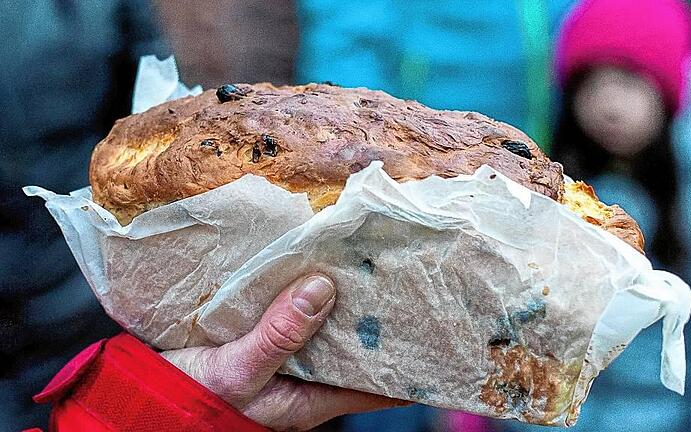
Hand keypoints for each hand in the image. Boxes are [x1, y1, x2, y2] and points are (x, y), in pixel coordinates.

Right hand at [162, 274, 405, 430]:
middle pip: (360, 351)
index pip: (380, 389)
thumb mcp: (235, 371)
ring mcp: (290, 360)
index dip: (412, 364)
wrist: (143, 397)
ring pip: (333, 330)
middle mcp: (309, 380)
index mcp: (312, 400)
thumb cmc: (188, 399)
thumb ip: (278, 335)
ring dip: (349, 303)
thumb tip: (323, 289)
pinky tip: (319, 268)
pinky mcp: (269, 340)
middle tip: (406, 278)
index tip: (436, 331)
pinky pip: (301, 317)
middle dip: (384, 320)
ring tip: (371, 264)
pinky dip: (313, 295)